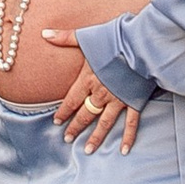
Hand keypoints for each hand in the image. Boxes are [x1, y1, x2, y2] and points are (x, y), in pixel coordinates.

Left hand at [41, 27, 137, 150]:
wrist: (140, 44)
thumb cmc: (114, 38)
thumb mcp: (86, 36)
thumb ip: (64, 37)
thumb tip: (44, 33)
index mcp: (88, 79)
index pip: (71, 100)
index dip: (63, 112)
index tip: (56, 122)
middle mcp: (101, 93)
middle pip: (85, 114)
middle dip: (75, 127)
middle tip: (68, 139)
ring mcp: (118, 99)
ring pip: (104, 123)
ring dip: (96, 137)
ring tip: (88, 150)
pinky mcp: (134, 101)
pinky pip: (130, 123)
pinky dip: (127, 137)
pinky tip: (123, 150)